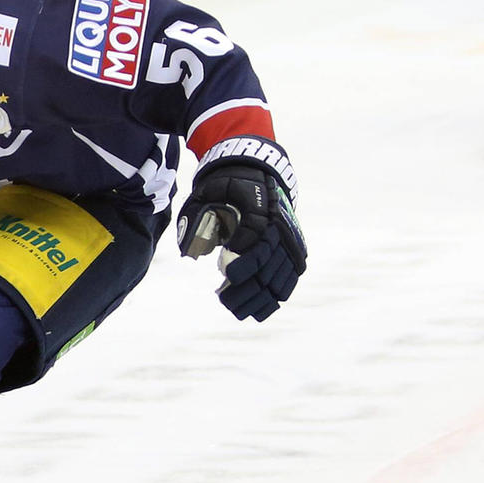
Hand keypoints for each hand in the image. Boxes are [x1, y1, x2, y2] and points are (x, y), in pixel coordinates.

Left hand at [176, 136, 304, 321]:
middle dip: (247, 288)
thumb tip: (188, 251)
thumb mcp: (206, 193)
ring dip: (261, 297)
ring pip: (281, 275)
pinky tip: (261, 309)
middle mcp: (280, 227)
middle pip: (268, 265)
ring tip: (238, 310)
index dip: (243, 263)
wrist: (257, 172)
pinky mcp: (295, 249)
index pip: (257, 243)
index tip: (225, 276)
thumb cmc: (225, 187)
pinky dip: (277, 295)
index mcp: (259, 211)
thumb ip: (196, 218)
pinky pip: (291, 277)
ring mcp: (290, 239)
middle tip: (224, 300)